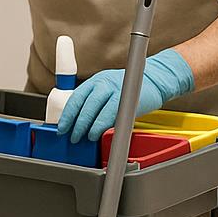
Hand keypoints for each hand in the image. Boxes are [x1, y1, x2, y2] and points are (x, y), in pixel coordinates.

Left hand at [56, 49, 194, 143]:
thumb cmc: (129, 88)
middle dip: (77, 124)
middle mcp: (103, 83)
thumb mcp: (107, 90)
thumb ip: (94, 102)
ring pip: (97, 111)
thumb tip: (79, 121)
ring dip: (89, 127)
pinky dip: (103, 126)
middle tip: (73, 137)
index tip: (62, 128)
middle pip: (84, 106)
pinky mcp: (128, 99)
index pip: (75, 98)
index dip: (67, 115)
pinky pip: (112, 115)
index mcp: (95, 81)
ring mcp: (116, 90)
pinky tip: (100, 133)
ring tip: (86, 137)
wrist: (155, 78)